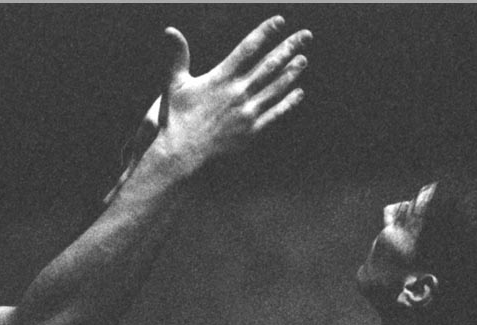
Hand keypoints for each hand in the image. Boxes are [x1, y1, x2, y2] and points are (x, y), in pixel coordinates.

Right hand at [104, 17, 309, 202]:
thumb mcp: (174, 82)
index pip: (247, 48)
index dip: (265, 32)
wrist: (181, 152)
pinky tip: (299, 93)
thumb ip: (178, 55)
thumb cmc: (175, 117)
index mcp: (220, 77)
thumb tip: (170, 30)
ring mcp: (247, 112)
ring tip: (303, 59)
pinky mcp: (251, 131)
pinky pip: (275, 114)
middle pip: (269, 65)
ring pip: (275, 88)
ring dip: (292, 72)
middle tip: (305, 35)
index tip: (279, 21)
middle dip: (288, 48)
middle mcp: (237, 93)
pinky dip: (288, 103)